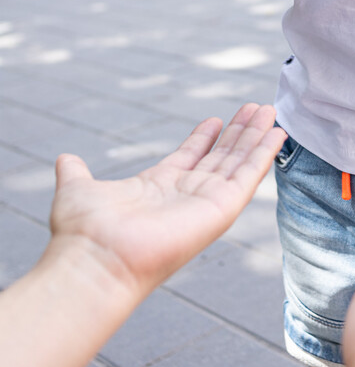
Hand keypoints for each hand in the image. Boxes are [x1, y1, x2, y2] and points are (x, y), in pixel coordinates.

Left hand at [49, 104, 285, 300]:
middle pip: (221, 157)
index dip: (205, 138)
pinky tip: (276, 133)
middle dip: (239, 133)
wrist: (96, 259)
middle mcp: (186, 195)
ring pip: (239, 163)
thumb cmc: (85, 232)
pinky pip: (249, 175)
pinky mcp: (221, 208)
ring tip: (269, 111)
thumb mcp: (79, 190)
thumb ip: (77, 173)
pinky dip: (264, 153)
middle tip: (256, 107)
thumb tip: (65, 160)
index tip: (218, 118)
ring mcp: (207, 202)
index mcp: (159, 187)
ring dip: (256, 136)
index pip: (190, 157)